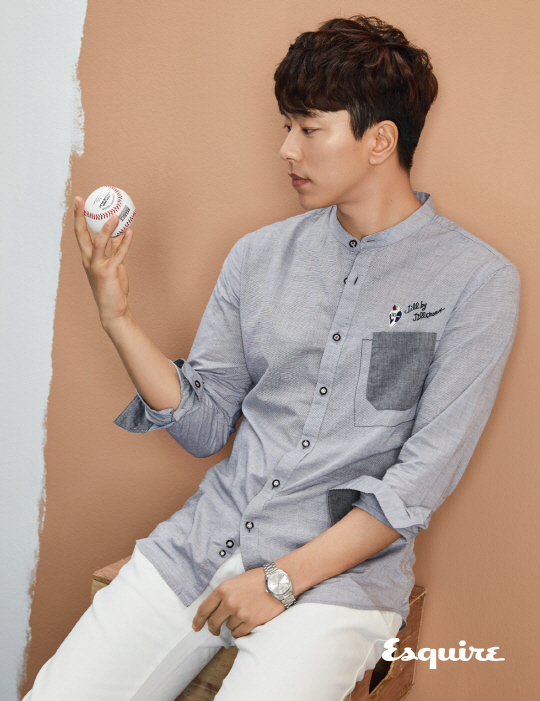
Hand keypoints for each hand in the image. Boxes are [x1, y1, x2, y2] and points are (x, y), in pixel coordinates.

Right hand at [73, 196, 133, 326]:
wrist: (113, 308)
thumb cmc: (112, 287)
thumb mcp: (113, 264)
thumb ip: (115, 249)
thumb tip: (121, 232)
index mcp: (87, 257)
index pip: (80, 234)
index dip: (78, 217)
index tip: (79, 201)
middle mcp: (88, 260)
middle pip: (81, 234)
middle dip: (80, 216)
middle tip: (81, 200)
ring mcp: (97, 266)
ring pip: (99, 243)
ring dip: (107, 228)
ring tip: (115, 215)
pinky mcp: (108, 272)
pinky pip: (118, 254)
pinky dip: (125, 243)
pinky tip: (131, 232)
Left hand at [191, 567, 285, 638]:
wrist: (279, 581)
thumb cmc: (258, 579)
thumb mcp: (236, 581)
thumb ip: (224, 594)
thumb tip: (214, 609)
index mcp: (223, 589)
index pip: (204, 609)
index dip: (198, 620)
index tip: (196, 627)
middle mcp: (229, 602)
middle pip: (213, 622)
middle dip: (213, 628)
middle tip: (215, 630)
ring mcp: (240, 613)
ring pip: (228, 628)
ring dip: (233, 625)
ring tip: (245, 614)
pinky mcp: (251, 622)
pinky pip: (239, 634)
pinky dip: (241, 631)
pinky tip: (247, 622)